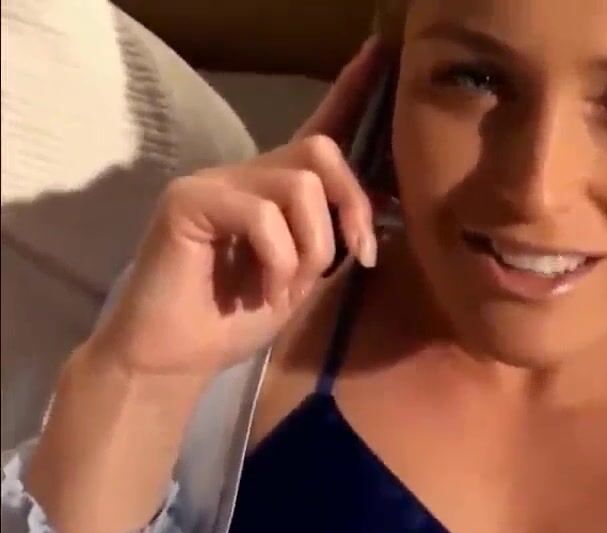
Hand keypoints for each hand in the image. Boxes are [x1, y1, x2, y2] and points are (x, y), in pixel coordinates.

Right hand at [88, 39, 387, 380]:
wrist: (175, 359)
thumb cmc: (236, 319)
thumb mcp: (304, 276)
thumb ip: (332, 238)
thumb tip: (375, 215)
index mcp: (277, 188)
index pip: (319, 129)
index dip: (351, 89)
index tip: (380, 49)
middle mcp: (247, 174)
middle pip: (321, 150)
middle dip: (350, 206)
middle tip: (353, 257)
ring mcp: (214, 182)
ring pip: (299, 185)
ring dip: (311, 247)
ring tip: (286, 285)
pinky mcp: (188, 200)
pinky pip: (262, 213)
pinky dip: (278, 259)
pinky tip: (263, 288)